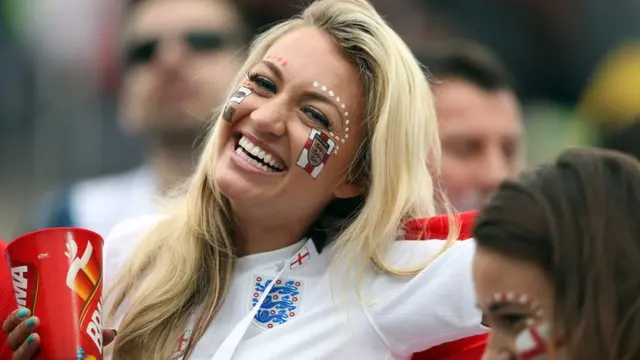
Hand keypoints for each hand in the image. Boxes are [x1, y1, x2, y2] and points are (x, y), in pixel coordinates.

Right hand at [2, 309, 116, 358]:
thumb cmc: (67, 350)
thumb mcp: (77, 339)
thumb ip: (92, 336)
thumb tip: (111, 332)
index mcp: (30, 334)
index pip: (12, 326)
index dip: (14, 319)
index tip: (26, 309)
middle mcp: (23, 348)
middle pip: (12, 339)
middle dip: (20, 329)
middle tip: (35, 320)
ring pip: (15, 355)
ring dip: (23, 346)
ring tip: (36, 338)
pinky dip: (25, 357)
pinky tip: (35, 348)